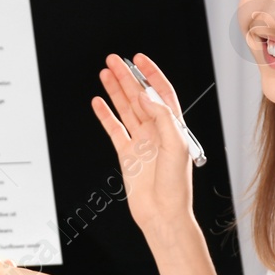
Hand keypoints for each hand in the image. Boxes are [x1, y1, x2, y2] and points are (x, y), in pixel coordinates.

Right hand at [93, 53, 195, 243]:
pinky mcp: (127, 155)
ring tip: (105, 73)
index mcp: (173, 127)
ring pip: (126, 109)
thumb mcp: (176, 146)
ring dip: (116, 91)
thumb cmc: (176, 187)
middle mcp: (157, 132)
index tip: (139, 60)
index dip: (151, 74)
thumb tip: (146, 95)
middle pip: (140, 97)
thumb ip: (162, 117)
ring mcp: (141, 143)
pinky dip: (105, 116)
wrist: (163, 214)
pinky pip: (114, 130)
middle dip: (127, 77)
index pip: (161, 93)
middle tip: (114, 60)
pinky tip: (99, 102)